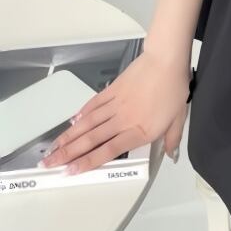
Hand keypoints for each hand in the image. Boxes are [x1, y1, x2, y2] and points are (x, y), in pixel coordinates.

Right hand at [37, 49, 191, 175]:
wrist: (166, 59)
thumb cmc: (174, 86)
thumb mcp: (180, 116)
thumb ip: (173, 137)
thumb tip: (171, 153)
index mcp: (140, 130)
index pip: (109, 151)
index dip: (88, 162)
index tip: (70, 171)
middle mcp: (123, 119)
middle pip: (91, 139)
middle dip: (68, 154)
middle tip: (49, 164)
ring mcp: (116, 104)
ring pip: (87, 124)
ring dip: (69, 137)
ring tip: (53, 148)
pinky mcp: (113, 89)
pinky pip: (94, 104)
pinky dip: (82, 114)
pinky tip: (73, 122)